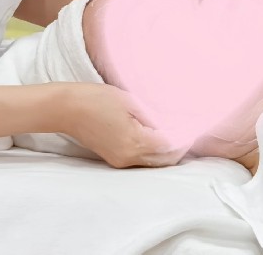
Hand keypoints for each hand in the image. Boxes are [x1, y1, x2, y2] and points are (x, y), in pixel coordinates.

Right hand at [54, 83, 187, 168]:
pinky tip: (158, 137)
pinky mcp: (114, 159)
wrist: (67, 109)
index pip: (171, 146)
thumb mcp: (130, 102)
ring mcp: (120, 161)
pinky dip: (154, 152)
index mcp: (135, 142)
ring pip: (153, 162)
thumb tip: (174, 125)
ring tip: (178, 132)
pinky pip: (141, 160)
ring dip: (168, 151)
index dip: (185, 137)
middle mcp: (128, 158)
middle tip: (190, 130)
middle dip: (180, 147)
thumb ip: (154, 117)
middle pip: (165, 160)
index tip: (196, 126)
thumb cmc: (97, 99)